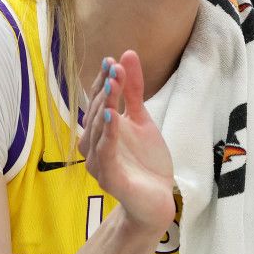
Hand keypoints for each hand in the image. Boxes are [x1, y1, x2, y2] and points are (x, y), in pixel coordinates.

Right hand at [80, 51, 176, 233]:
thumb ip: (133, 91)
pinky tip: (114, 118)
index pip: (98, 102)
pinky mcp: (110, 179)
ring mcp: (100, 164)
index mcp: (100, 131)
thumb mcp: (142, 120)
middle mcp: (95, 147)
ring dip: (104, 108)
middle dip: (105, 91)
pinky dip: (108, 136)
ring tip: (113, 86)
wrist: (158, 198)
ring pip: (97, 133)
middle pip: (96, 115)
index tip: (111, 60)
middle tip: (114, 69)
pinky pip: (106, 155)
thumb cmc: (146, 161)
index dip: (103, 82)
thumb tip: (126, 54)